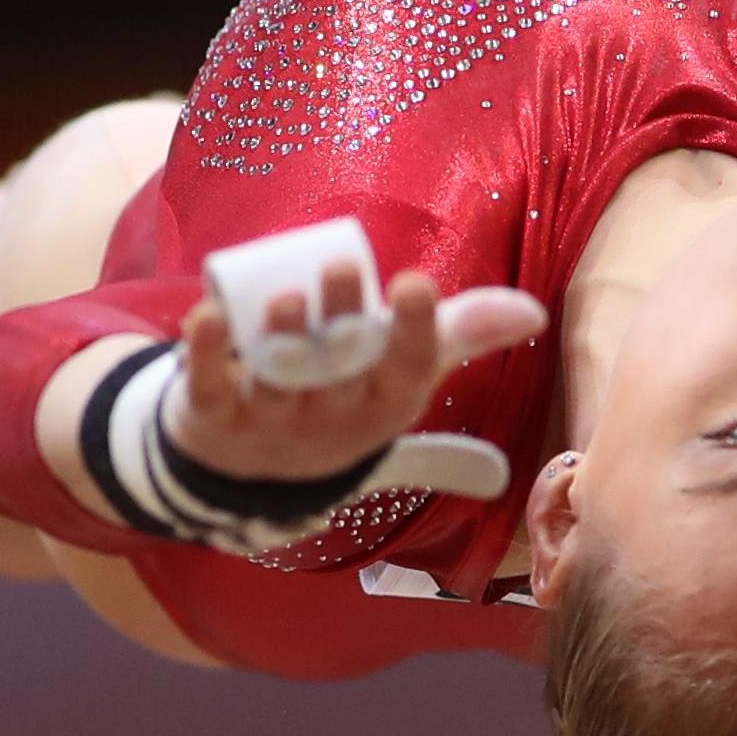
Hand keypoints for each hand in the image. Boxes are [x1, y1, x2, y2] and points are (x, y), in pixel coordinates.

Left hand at [168, 264, 546, 481]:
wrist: (251, 465)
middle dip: (341, 324)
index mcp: (383, 403)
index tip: (417, 284)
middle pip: (338, 371)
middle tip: (341, 270)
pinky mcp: (213, 416)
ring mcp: (270, 421)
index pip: (406, 371)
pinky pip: (207, 387)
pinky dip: (205, 354)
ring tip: (284, 298)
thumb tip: (532, 311)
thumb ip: (459, 333)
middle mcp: (331, 416)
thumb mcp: (402, 373)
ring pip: (276, 383)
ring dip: (279, 341)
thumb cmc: (342, 397)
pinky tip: (207, 316)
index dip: (413, 333)